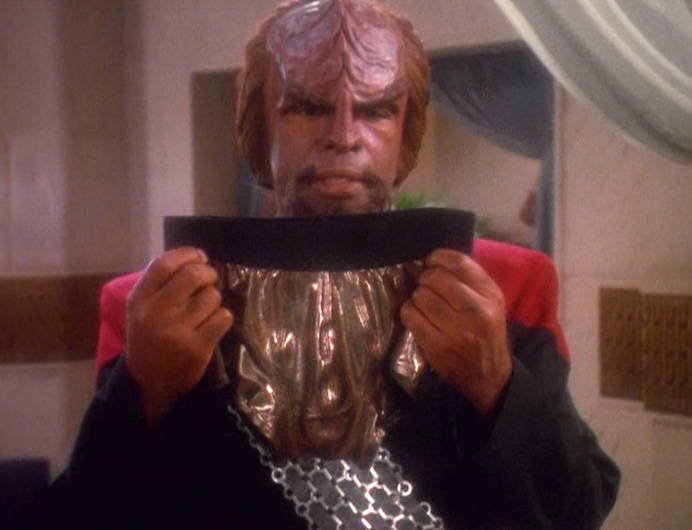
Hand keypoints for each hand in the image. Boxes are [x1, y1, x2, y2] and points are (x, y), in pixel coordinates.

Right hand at [125, 247, 232, 423]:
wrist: (149, 381)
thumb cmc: (149, 336)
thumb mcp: (141, 309)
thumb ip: (160, 283)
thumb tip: (195, 257)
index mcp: (138, 301)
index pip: (164, 264)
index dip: (187, 254)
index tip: (199, 256)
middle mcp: (155, 314)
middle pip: (193, 276)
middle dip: (207, 273)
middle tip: (209, 279)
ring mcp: (177, 332)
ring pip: (211, 296)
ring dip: (213, 299)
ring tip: (205, 309)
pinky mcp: (197, 348)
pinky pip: (223, 317)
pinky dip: (222, 317)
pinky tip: (212, 324)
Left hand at [400, 249, 511, 415]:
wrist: (489, 375)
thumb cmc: (487, 333)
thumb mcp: (492, 303)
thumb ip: (471, 281)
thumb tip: (438, 260)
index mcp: (491, 296)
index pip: (461, 264)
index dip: (440, 257)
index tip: (432, 260)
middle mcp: (477, 311)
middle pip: (437, 278)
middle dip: (426, 278)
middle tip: (427, 285)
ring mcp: (456, 330)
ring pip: (421, 296)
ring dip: (417, 296)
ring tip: (424, 302)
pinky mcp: (437, 345)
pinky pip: (411, 316)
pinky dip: (408, 311)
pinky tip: (416, 314)